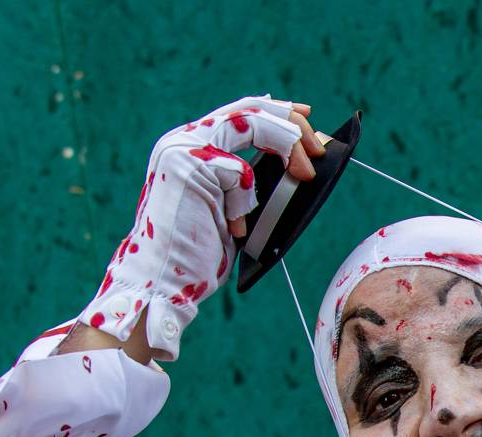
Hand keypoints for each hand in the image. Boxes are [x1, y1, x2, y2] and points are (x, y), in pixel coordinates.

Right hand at [73, 96, 325, 359]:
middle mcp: (184, 140)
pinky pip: (240, 173)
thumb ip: (247, 185)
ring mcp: (183, 149)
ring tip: (304, 175)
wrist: (162, 282)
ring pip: (250, 125)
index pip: (239, 113)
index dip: (276, 111)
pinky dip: (245, 204)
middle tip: (319, 148)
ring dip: (286, 147)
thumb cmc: (198, 255)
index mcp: (192, 147)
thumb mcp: (233, 211)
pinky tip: (234, 229)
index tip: (307, 116)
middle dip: (292, 123)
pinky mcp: (187, 166)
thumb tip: (296, 166)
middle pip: (249, 109)